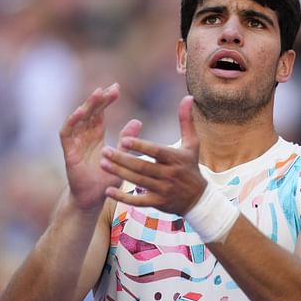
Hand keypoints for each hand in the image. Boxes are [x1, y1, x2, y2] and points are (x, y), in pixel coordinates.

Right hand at [60, 84, 141, 209]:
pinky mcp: (69, 153)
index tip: (116, 88)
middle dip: (99, 99)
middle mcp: (84, 137)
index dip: (106, 101)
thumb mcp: (121, 157)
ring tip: (97, 94)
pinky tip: (79, 112)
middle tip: (110, 88)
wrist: (94, 198)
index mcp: (96, 136)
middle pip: (90, 113)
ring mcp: (75, 143)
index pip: (100, 113)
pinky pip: (67, 134)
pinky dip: (71, 122)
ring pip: (78, 119)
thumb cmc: (106, 179)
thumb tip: (137, 121)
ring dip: (87, 106)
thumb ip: (127, 140)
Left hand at [100, 96, 206, 214]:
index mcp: (175, 158)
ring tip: (102, 164)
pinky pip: (138, 202)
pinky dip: (123, 198)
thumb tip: (188, 97)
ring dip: (119, 173)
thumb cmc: (191, 166)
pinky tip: (108, 191)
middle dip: (122, 159)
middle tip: (104, 151)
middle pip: (143, 167)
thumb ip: (186, 120)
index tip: (124, 140)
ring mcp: (163, 190)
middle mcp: (169, 174)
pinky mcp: (158, 203)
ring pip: (138, 182)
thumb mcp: (192, 144)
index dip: (141, 147)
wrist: (198, 198)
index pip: (156, 152)